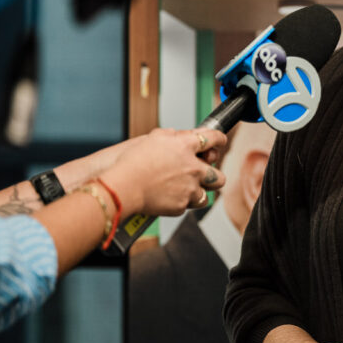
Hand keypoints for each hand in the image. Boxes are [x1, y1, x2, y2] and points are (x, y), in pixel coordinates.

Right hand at [98, 127, 226, 215]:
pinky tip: (168, 196)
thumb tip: (183, 136)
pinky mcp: (181, 205)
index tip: (219, 142)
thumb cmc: (133, 162)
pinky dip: (180, 202)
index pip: (214, 139)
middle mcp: (193, 168)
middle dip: (214, 176)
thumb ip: (174, 136)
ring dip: (198, 192)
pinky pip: (187, 205)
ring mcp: (189, 189)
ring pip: (206, 195)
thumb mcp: (153, 138)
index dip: (219, 140)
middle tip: (204, 176)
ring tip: (184, 189)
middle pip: (218, 175)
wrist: (123, 186)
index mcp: (187, 147)